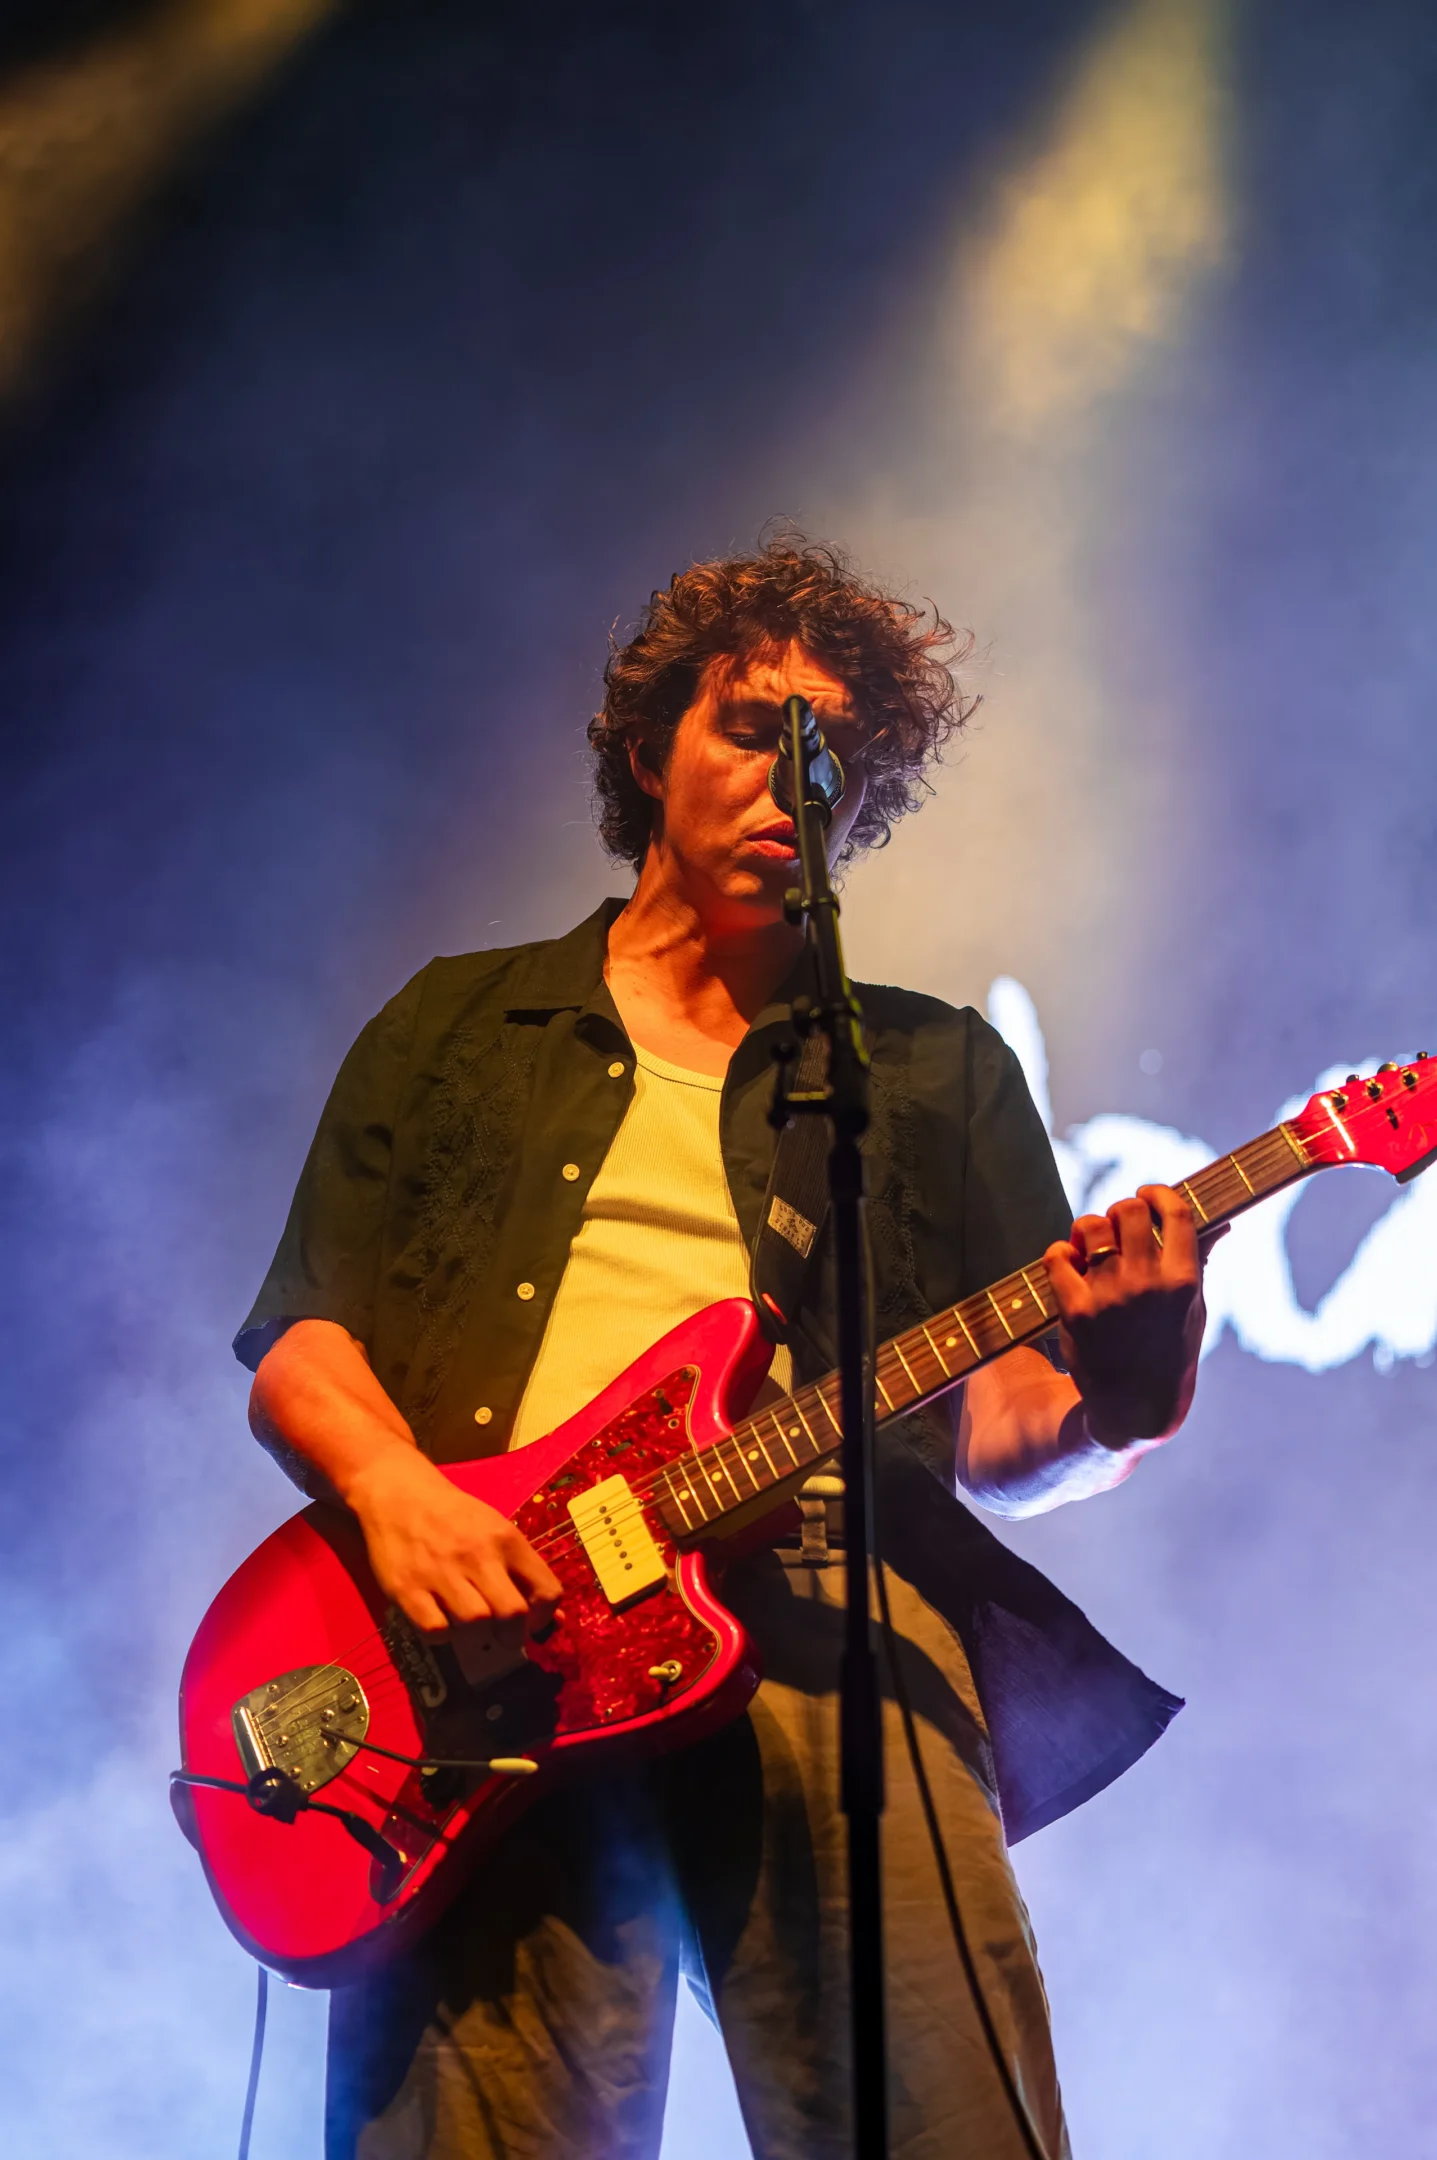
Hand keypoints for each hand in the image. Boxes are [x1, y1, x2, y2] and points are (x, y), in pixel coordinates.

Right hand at [344, 1444, 562, 1636]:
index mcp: (506, 1540)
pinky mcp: (407, 1588)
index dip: (544, 1617)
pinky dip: (441, 1635)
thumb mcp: (496, 1531)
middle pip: (512, 1614)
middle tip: (501, 1637)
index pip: (547, 1591)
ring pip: (475, 1624)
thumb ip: (524, 1573)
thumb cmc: (454, 1517)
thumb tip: (557, 1618)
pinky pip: (435, 1630)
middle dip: (513, 1636)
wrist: (399, 1494)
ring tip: (468, 1626)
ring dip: (476, 1636)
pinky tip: (439, 1619)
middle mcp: (477, 1555)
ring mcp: (441, 1572)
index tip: (530, 1623)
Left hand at [1044, 1185, 1224, 1448]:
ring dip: (1088, 1229)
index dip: (1158, 1192)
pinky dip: (1060, 1252)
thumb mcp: (1194, 1310)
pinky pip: (1058, 1255)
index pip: (1175, 1211)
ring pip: (1090, 1226)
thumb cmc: (1171, 1354)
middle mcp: (1148, 1284)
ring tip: (1090, 1246)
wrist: (1136, 1409)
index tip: (1149, 1192)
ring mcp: (1111, 1296)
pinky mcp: (1076, 1311)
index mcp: (1184, 1280)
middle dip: (1121, 1210)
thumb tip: (1223, 1222)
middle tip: (1117, 1226)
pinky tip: (1069, 1262)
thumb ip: (1200, 1262)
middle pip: (1128, 1209)